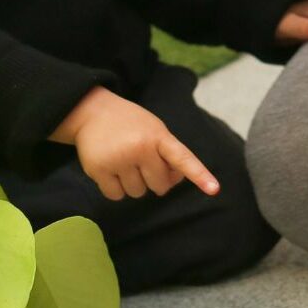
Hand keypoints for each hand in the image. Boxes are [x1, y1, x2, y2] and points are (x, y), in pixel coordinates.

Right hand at [51, 86, 218, 199]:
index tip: (215, 190)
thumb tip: (175, 181)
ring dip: (133, 184)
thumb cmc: (131, 125)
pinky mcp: (99, 169)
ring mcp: (119, 159)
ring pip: (137, 193)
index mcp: (159, 136)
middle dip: (154, 181)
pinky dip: (116, 190)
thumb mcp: (155, 130)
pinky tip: (111, 171)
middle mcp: (141, 147)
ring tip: (125, 163)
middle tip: (143, 164)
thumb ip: (169, 154)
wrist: (93, 111)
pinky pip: (116, 196)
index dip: (200, 175)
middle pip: (159, 185)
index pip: (183, 159)